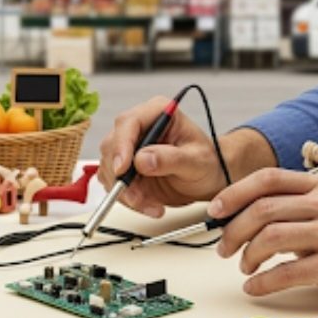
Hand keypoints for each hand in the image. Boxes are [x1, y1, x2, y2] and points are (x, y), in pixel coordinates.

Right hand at [98, 96, 227, 217]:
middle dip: (121, 176)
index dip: (121, 146)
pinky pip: (114, 184)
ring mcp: (129, 148)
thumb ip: (171, 159)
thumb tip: (142, 160)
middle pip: (112, 146)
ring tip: (151, 204)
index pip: (129, 123)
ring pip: (109, 168)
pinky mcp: (125, 168)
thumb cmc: (207, 163)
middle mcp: (139, 127)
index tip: (122, 169)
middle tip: (137, 197)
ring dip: (125, 192)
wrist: (207, 179)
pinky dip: (127, 199)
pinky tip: (149, 204)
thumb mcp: (197, 161)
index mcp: (158, 112)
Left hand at [207, 168, 317, 300]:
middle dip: (234, 230)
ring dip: (247, 255)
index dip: (235, 193)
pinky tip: (254, 286)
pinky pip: (286, 272)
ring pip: (270, 238)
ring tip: (245, 266)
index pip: (268, 179)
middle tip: (224, 248)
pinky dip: (262, 282)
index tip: (216, 210)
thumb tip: (234, 216)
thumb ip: (285, 208)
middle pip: (263, 210)